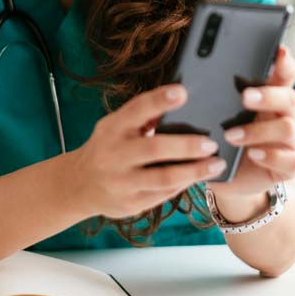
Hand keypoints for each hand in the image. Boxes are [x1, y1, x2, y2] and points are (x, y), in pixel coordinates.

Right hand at [72, 84, 226, 218]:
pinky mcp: (130, 203)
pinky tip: (199, 177)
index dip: (159, 100)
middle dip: (187, 145)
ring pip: (163, 177)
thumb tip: (177, 98)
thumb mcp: (114, 126)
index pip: (136, 109)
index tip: (183, 92)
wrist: (78, 184)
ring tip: (216, 164)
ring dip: (194, 171)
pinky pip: (162, 194)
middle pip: (154, 148)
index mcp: (113, 128)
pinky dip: (184, 185)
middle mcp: (114, 154)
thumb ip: (140, 116)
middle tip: (212, 142)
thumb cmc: (107, 146)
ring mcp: (121, 181)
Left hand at [207, 45, 294, 205]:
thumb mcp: (216, 110)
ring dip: (258, 130)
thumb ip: (215, 91)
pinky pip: (291, 160)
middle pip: (289, 97)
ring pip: (288, 129)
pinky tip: (252, 154)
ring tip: (230, 135)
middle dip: (267, 95)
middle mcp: (285, 114)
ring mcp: (290, 141)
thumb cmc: (220, 132)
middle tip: (244, 96)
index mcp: (271, 94)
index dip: (284, 62)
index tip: (278, 51)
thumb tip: (187, 76)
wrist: (226, 172)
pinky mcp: (288, 166)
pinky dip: (270, 156)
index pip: (285, 73)